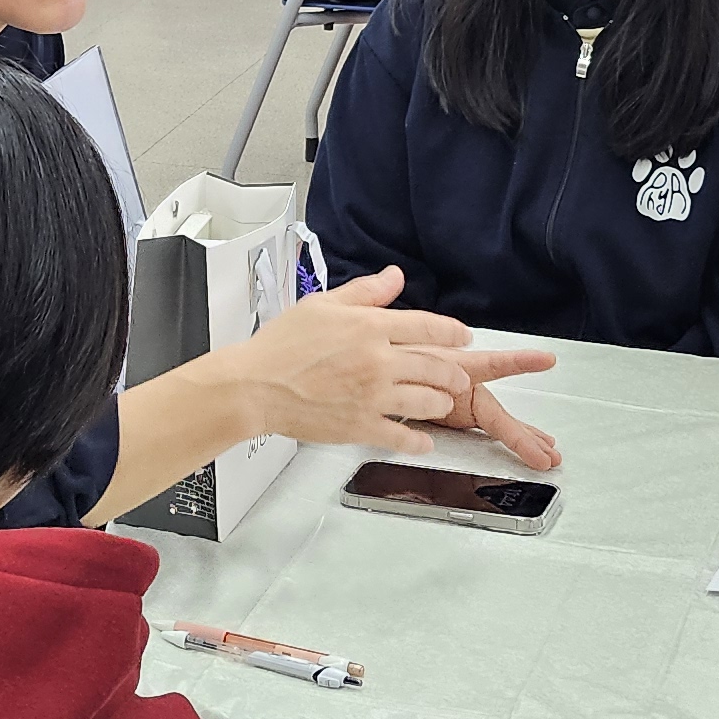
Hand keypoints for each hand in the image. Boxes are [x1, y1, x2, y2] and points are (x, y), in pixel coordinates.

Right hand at [204, 268, 563, 470]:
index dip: (453, 332)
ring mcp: (373, 396)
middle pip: (437, 366)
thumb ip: (366, 292)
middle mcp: (379, 360)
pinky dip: (419, 441)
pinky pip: (403, 436)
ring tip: (442, 403)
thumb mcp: (323, 304)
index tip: (463, 337)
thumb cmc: (282, 344)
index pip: (428, 326)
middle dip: (455, 371)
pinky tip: (424, 441)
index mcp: (370, 326)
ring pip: (428, 401)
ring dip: (441, 402)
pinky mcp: (362, 426)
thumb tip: (396, 276)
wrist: (255, 386)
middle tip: (459, 375)